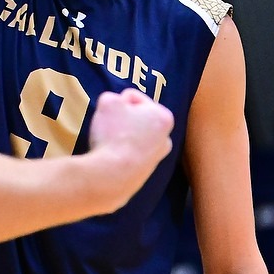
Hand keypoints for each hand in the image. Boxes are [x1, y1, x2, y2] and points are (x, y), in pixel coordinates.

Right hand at [84, 89, 174, 208]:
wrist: (111, 176)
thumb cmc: (114, 134)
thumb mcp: (108, 101)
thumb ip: (113, 97)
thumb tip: (116, 108)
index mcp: (163, 117)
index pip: (133, 98)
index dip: (118, 103)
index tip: (113, 115)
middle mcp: (165, 139)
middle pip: (137, 119)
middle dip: (123, 120)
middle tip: (111, 128)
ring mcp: (156, 159)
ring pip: (133, 137)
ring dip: (122, 137)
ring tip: (110, 144)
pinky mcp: (143, 174)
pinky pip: (129, 155)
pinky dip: (121, 154)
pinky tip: (112, 158)